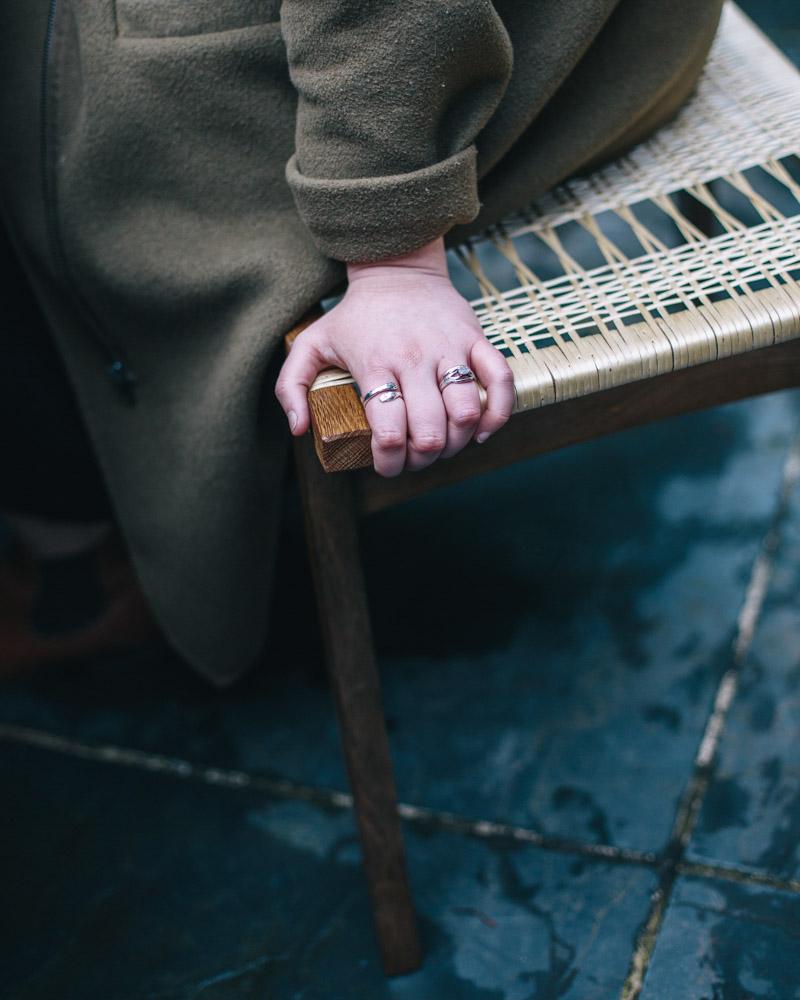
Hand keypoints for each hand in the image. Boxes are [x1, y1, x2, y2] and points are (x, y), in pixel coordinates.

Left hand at [275, 237, 514, 476]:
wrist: (397, 267)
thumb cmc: (353, 315)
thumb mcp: (310, 344)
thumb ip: (291, 387)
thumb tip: (300, 430)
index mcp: (375, 364)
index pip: (388, 431)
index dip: (389, 462)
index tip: (386, 464)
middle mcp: (414, 358)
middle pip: (429, 431)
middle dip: (422, 458)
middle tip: (414, 457)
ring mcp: (449, 348)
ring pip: (465, 411)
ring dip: (456, 442)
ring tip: (443, 444)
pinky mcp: (475, 338)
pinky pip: (500, 380)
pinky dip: (496, 414)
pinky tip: (479, 431)